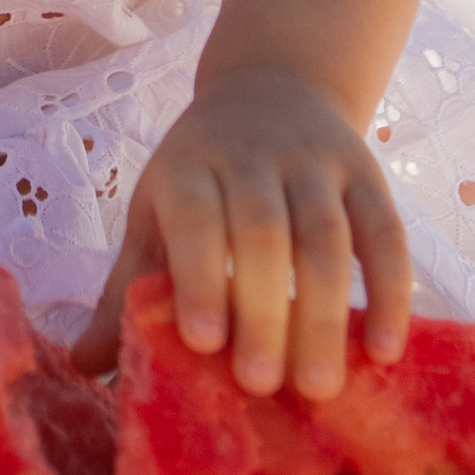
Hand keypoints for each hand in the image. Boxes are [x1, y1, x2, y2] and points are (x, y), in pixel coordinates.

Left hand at [72, 65, 409, 398]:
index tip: (200, 342)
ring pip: (326, 236)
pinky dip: (390, 291)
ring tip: (318, 387)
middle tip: (260, 386)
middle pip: (263, 232)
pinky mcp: (367, 174)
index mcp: (189, 166)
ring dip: (325, 312)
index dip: (197, 276)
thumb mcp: (156, 213)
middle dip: (262, 309)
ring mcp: (315, 163)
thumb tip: (84, 367)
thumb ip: (127, 289)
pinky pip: (385, 232)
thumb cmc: (202, 175)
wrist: (272, 87)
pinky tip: (386, 350)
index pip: (195, 217)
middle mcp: (252, 157)